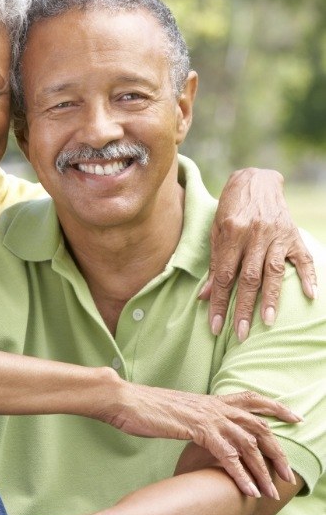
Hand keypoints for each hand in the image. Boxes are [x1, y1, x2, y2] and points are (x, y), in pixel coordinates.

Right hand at [103, 383, 300, 499]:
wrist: (122, 399)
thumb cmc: (142, 406)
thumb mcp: (174, 411)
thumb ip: (192, 418)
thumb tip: (197, 427)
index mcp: (207, 399)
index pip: (249, 398)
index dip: (273, 406)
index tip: (293, 416)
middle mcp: (212, 404)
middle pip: (257, 423)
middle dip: (276, 449)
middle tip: (288, 472)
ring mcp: (206, 415)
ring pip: (247, 442)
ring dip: (261, 469)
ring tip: (270, 490)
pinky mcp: (197, 428)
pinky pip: (228, 454)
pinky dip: (240, 473)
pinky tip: (247, 489)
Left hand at [201, 168, 316, 340]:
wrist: (255, 180)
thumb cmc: (230, 208)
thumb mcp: (216, 231)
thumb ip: (214, 263)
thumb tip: (204, 296)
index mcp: (231, 234)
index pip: (223, 275)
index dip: (218, 302)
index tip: (215, 326)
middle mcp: (254, 235)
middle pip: (248, 278)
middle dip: (243, 308)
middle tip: (240, 334)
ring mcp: (276, 234)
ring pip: (273, 272)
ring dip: (270, 298)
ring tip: (267, 322)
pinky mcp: (293, 234)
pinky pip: (303, 258)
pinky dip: (308, 276)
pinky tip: (309, 295)